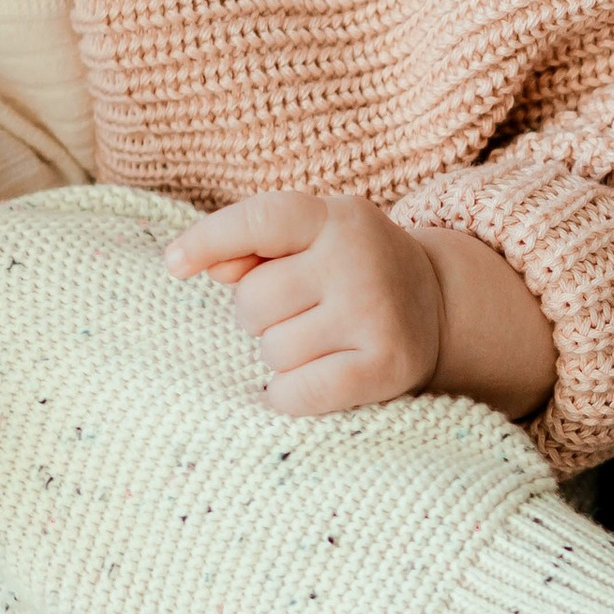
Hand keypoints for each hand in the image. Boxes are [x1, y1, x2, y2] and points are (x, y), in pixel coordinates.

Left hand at [166, 191, 445, 413]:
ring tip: (319, 341)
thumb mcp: (312, 239)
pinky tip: (312, 379)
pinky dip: (289, 395)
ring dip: (282, 355)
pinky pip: (297, 393)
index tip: (173, 265)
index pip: (261, 219)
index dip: (209, 239)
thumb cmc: (350, 270)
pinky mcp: (385, 365)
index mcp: (338, 218)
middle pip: (253, 301)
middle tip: (298, 311)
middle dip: (260, 315)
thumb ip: (254, 245)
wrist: (439, 305)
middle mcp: (360, 260)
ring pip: (273, 351)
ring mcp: (375, 314)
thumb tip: (205, 266)